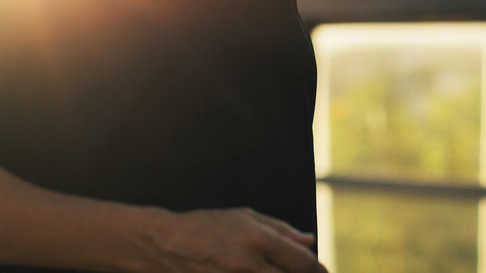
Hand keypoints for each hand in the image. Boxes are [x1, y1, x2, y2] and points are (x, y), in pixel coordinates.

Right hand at [145, 207, 328, 272]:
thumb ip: (280, 229)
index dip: (318, 270)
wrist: (164, 244)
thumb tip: (309, 241)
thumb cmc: (205, 226)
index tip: (321, 272)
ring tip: (272, 270)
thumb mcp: (243, 217)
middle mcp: (249, 264)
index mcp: (257, 239)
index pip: (303, 263)